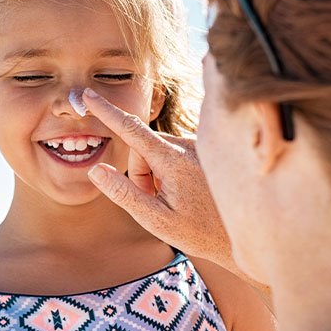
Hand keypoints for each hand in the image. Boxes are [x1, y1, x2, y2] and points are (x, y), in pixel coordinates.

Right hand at [83, 88, 232, 268]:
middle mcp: (188, 146)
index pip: (132, 130)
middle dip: (140, 173)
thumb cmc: (198, 233)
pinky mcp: (204, 150)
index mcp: (174, 161)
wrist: (242, 234)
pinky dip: (170, 171)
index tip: (88, 95)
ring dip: (156, 173)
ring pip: (157, 151)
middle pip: (142, 148)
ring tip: (175, 201)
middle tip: (156, 202)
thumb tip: (96, 170)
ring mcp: (198, 147)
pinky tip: (187, 193)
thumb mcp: (155, 220)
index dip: (106, 111)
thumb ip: (124, 193)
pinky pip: (173, 153)